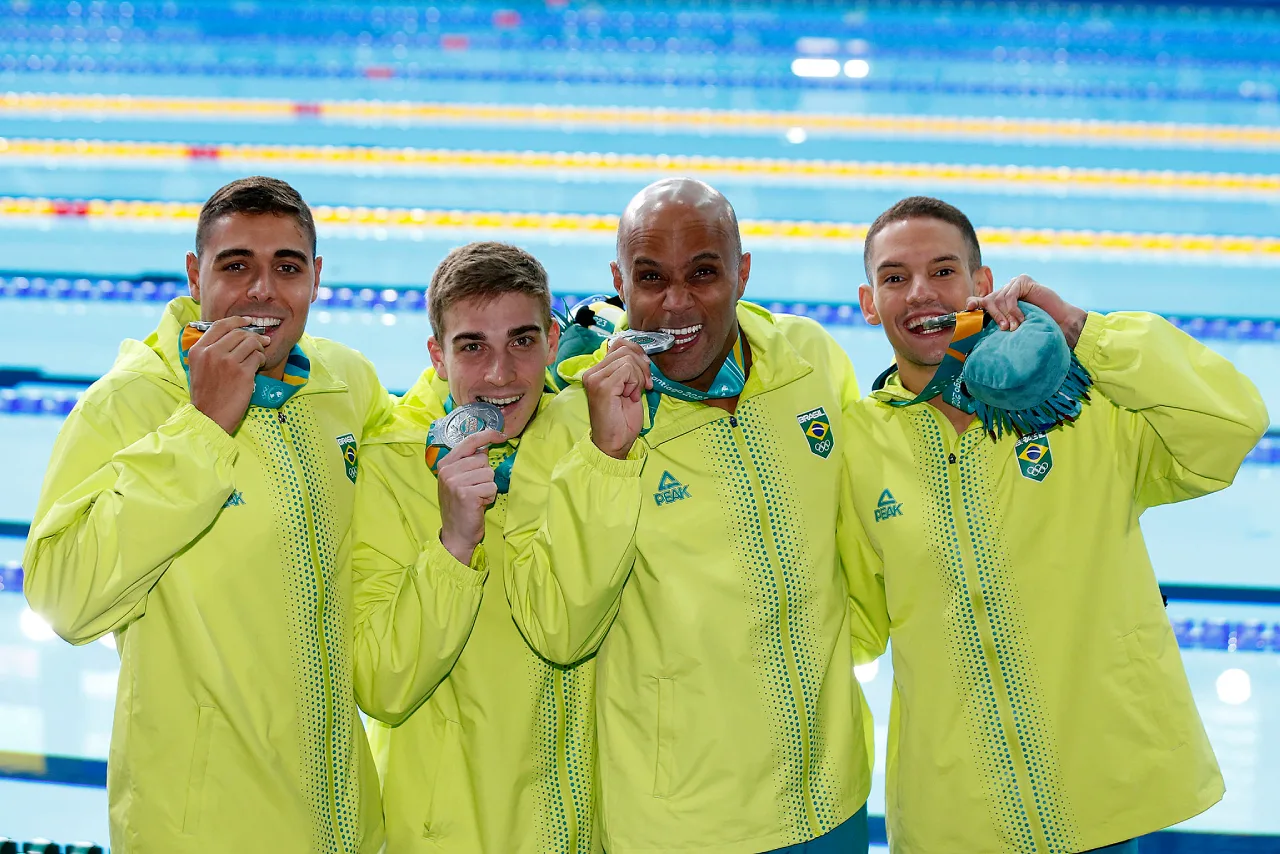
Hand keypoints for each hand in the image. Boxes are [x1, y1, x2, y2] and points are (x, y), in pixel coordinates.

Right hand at [188, 317, 270, 433]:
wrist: (209, 417)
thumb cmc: (207, 394)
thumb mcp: (199, 368)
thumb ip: (211, 350)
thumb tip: (234, 335)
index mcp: (198, 350)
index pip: (220, 325)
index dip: (237, 321)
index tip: (248, 321)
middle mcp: (212, 353)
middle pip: (239, 333)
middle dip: (253, 336)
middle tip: (262, 342)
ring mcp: (227, 362)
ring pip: (251, 343)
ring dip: (259, 348)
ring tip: (259, 357)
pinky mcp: (243, 373)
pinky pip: (258, 357)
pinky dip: (262, 360)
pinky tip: (258, 367)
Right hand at [437, 428, 503, 563]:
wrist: (456, 534)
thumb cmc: (461, 507)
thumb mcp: (459, 481)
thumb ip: (468, 463)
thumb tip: (486, 447)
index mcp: (445, 463)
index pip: (469, 441)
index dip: (488, 435)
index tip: (501, 434)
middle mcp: (447, 470)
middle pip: (483, 460)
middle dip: (485, 475)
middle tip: (475, 490)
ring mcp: (455, 482)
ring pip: (489, 474)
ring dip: (488, 487)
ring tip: (476, 498)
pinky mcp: (466, 494)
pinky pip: (491, 487)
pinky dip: (489, 497)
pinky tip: (478, 505)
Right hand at [582, 339, 651, 459]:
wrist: (615, 443)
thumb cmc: (622, 420)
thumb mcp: (629, 387)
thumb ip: (629, 369)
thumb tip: (640, 353)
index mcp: (597, 371)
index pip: (619, 344)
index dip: (637, 353)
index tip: (645, 372)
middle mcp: (592, 372)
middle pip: (625, 348)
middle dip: (642, 365)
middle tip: (645, 385)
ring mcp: (595, 378)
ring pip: (628, 359)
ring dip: (639, 376)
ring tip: (634, 393)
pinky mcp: (602, 386)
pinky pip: (627, 370)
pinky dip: (636, 382)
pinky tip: (631, 396)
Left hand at [966, 274, 1087, 347]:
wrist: (1060, 323)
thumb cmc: (1036, 327)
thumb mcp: (1011, 326)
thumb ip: (997, 322)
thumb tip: (977, 326)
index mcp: (1001, 301)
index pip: (982, 300)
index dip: (974, 303)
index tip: (969, 308)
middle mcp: (1006, 290)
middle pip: (988, 300)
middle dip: (994, 316)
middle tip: (1004, 329)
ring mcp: (1014, 283)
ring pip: (998, 299)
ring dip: (1006, 316)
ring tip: (1015, 327)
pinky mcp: (1023, 281)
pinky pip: (1009, 296)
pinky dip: (1013, 310)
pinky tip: (1021, 319)